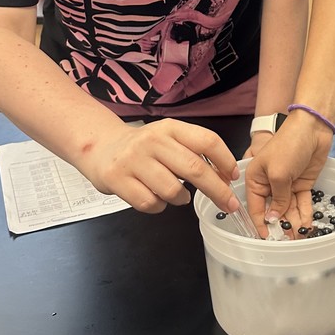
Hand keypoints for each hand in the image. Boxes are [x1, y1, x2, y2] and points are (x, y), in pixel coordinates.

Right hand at [77, 119, 240, 214]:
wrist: (101, 148)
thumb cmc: (144, 148)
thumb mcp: (169, 138)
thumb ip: (194, 152)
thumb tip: (225, 176)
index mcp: (170, 128)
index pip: (207, 141)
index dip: (225, 161)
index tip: (233, 177)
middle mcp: (152, 140)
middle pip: (195, 168)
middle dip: (217, 190)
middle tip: (229, 204)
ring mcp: (133, 160)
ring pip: (172, 190)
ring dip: (182, 199)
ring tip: (177, 195)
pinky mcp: (117, 179)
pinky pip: (150, 203)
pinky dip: (158, 206)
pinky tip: (155, 197)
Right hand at [245, 110, 333, 237]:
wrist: (312, 129)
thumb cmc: (288, 145)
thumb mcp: (278, 173)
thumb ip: (277, 198)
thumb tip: (274, 217)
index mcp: (255, 178)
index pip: (254, 207)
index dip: (260, 223)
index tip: (265, 238)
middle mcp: (269, 184)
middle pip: (273, 211)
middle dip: (280, 226)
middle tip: (287, 242)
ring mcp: (286, 185)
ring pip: (288, 209)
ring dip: (293, 223)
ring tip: (299, 238)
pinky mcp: (301, 184)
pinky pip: (301, 203)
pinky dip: (304, 215)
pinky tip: (307, 227)